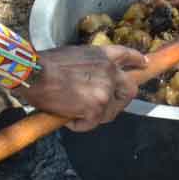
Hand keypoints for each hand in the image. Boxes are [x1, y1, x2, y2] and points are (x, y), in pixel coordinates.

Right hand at [20, 45, 146, 131]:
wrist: (35, 73)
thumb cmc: (45, 64)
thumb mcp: (75, 55)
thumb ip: (90, 65)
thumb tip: (89, 80)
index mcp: (104, 55)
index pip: (128, 56)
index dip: (137, 61)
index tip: (143, 64)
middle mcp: (111, 71)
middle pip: (130, 89)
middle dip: (122, 99)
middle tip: (108, 105)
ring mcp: (106, 91)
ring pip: (111, 111)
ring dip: (95, 115)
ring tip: (76, 113)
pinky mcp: (97, 108)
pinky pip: (92, 123)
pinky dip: (79, 124)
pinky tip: (67, 119)